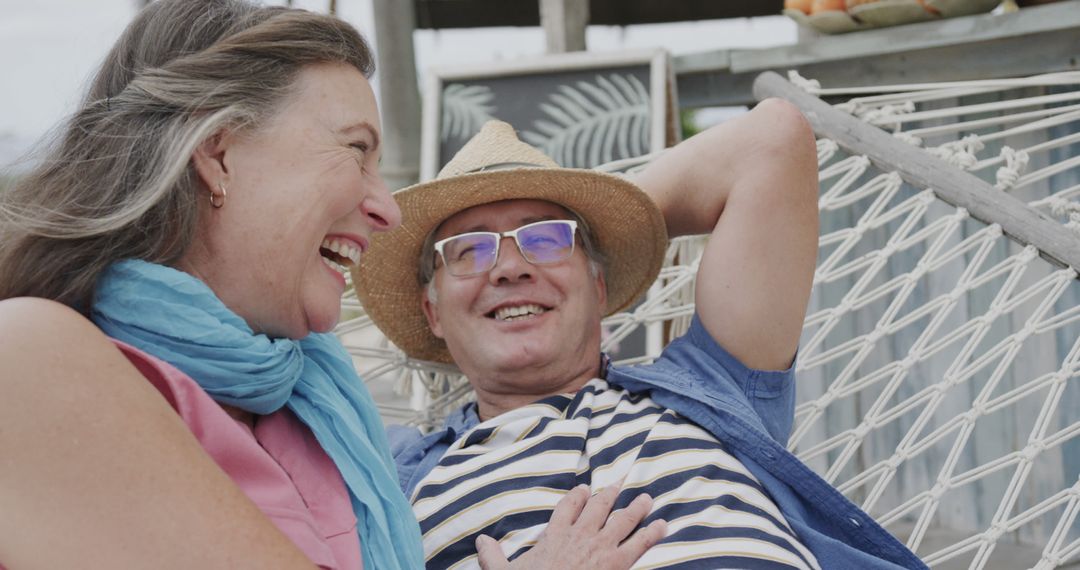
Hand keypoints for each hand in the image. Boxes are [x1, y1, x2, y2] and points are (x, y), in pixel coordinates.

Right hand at [475, 482, 665, 569]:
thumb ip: (493, 556)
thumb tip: (480, 540)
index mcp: (555, 536)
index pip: (567, 509)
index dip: (577, 497)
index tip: (584, 489)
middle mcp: (580, 536)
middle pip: (598, 508)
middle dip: (610, 495)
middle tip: (620, 485)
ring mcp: (601, 548)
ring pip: (622, 520)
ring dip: (635, 509)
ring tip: (647, 499)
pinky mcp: (617, 563)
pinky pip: (639, 544)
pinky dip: (652, 534)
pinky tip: (664, 525)